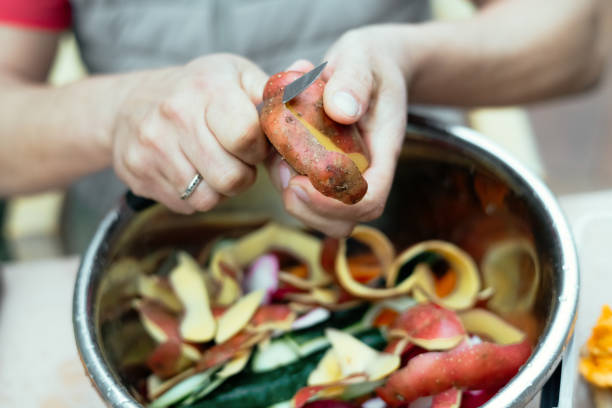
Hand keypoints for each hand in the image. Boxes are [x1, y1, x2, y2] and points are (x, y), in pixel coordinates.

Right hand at [111, 54, 267, 212]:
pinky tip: (193, 172)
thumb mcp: (235, 75)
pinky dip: (198, 195)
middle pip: (230, 177)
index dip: (258, 149)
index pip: (246, 136)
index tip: (255, 144)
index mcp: (207, 88)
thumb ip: (271, 95)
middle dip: (244, 174)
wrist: (128, 104)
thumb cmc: (196, 90)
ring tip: (215, 165)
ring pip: (209, 197)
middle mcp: (175, 116)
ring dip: (221, 189)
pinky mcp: (140, 175)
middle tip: (237, 159)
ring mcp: (152, 148)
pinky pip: (186, 205)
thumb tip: (306, 106)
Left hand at [267, 27, 408, 236]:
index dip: (335, 203)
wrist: (370, 66)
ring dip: (296, 203)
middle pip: (346, 219)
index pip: (369, 199)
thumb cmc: (369, 61)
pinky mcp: (325, 172)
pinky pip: (308, 198)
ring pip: (326, 216)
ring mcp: (347, 176)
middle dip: (311, 211)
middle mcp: (367, 172)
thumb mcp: (363, 58)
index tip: (300, 182)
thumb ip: (353, 80)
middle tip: (284, 179)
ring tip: (277, 164)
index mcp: (383, 151)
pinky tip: (275, 155)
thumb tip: (341, 111)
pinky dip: (286, 185)